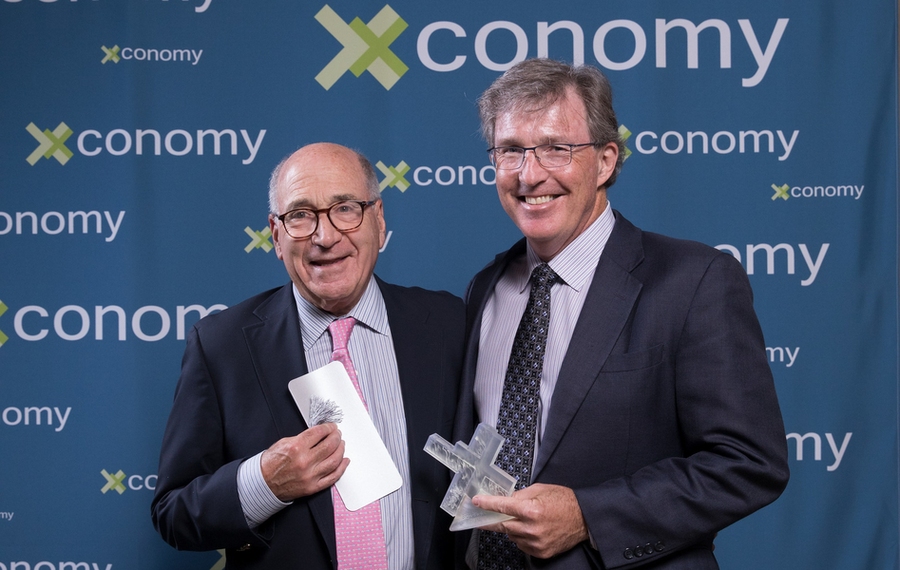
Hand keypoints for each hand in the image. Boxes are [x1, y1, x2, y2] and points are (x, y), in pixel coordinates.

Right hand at [260, 423, 348, 501]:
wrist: (262, 483)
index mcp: (296, 447)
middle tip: (337, 434)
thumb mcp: (283, 443)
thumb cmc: (270, 464)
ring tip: (341, 445)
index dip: (328, 427)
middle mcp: (305, 462)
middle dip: (336, 437)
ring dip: (341, 450)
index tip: (331, 427)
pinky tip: (344, 461)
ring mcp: (310, 476)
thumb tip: (318, 433)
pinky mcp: (312, 487)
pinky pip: (332, 477)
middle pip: (330, 445)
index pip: (319, 433)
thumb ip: (302, 438)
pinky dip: (341, 468)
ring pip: (334, 460)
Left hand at [473, 483, 588, 558]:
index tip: (476, 502)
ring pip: (511, 536)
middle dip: (496, 519)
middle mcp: (531, 528)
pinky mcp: (540, 552)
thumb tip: (505, 501)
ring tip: (525, 520)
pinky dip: (521, 538)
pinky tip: (531, 530)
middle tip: (487, 516)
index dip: (487, 504)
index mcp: (531, 510)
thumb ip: (520, 495)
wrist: (584, 519)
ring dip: (512, 528)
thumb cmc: (564, 501)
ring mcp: (536, 543)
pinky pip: (522, 545)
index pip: (502, 506)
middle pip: (503, 525)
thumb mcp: (541, 489)